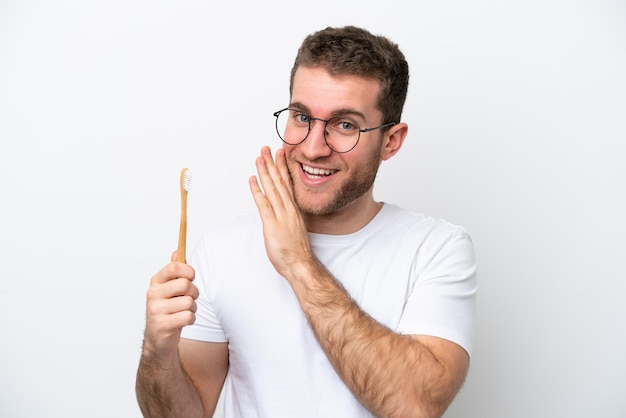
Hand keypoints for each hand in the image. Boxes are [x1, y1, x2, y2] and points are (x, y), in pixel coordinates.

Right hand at [142, 251, 198, 357]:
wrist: (158, 338)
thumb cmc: (168, 309)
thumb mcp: (169, 289)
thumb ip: (174, 271)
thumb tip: (177, 252)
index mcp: (156, 282)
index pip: (173, 267)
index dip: (188, 271)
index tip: (191, 277)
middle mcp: (153, 294)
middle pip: (186, 285)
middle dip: (194, 292)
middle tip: (189, 298)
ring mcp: (156, 310)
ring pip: (189, 302)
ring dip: (193, 308)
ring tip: (184, 311)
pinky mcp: (162, 325)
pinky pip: (188, 317)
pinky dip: (191, 319)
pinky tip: (183, 321)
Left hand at [249, 146, 313, 278]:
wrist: (300, 263)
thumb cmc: (296, 250)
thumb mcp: (294, 228)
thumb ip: (288, 216)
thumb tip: (281, 210)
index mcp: (293, 209)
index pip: (287, 183)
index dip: (282, 167)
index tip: (280, 154)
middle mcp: (288, 209)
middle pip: (279, 181)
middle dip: (272, 164)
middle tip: (267, 149)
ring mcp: (281, 216)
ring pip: (272, 189)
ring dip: (265, 172)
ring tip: (259, 158)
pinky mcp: (272, 224)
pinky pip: (263, 204)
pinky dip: (257, 190)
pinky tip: (253, 179)